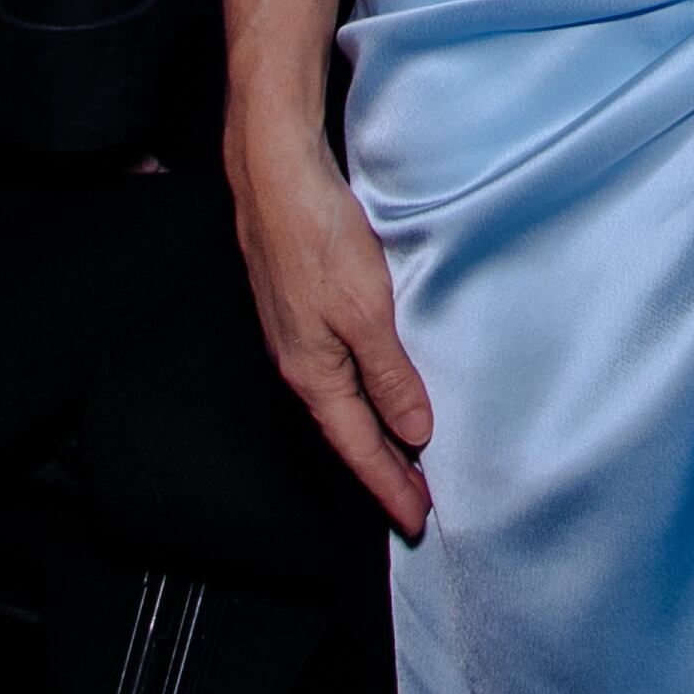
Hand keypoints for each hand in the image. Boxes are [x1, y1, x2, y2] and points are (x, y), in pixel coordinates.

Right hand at [233, 119, 433, 534]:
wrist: (275, 174)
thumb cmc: (316, 237)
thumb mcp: (368, 312)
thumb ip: (391, 375)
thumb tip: (412, 431)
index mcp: (314, 373)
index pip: (360, 448)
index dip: (390, 486)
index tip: (417, 520)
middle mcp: (301, 362)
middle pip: (350, 432)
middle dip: (384, 471)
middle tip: (419, 503)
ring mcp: (299, 335)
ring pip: (345, 402)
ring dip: (377, 434)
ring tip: (409, 458)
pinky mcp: (304, 306)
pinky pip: (341, 370)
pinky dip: (366, 395)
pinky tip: (382, 390)